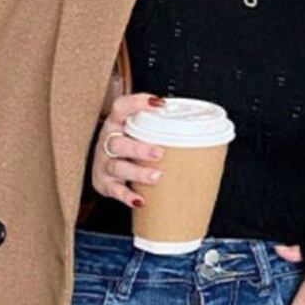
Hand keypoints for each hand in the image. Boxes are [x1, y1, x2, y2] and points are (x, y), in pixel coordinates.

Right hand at [91, 93, 166, 207]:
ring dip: (137, 172)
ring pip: (117, 166)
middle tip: (160, 153)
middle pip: (118, 142)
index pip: (121, 107)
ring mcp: (104, 163)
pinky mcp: (104, 183)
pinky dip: (127, 196)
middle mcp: (108, 141)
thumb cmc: (129, 147)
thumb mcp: (136, 132)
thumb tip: (201, 131)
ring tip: (156, 176)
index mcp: (116, 124)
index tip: (159, 104)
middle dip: (139, 148)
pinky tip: (140, 200)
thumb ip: (157, 128)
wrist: (104, 167)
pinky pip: (114, 190)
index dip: (137, 103)